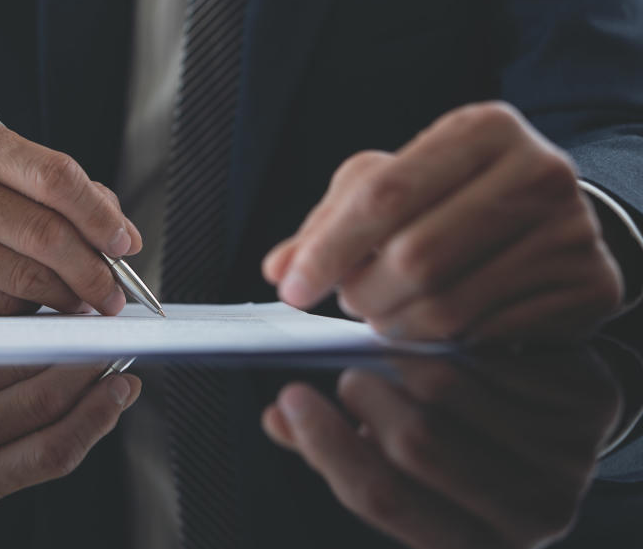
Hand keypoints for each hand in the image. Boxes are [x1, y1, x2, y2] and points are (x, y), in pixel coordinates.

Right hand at [0, 116, 141, 314]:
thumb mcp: (11, 180)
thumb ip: (71, 197)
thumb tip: (122, 240)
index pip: (53, 176)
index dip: (99, 215)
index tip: (127, 244)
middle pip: (43, 232)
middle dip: (93, 269)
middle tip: (116, 292)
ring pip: (23, 278)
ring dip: (67, 297)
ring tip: (85, 301)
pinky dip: (28, 316)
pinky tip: (37, 311)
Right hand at [262, 350, 621, 548]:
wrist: (558, 436)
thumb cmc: (465, 455)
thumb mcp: (405, 471)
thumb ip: (343, 448)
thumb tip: (279, 421)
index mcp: (469, 543)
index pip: (380, 495)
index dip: (326, 443)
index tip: (292, 398)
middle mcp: (527, 516)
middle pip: (415, 440)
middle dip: (365, 394)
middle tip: (351, 373)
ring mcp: (566, 462)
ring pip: (451, 387)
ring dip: (404, 358)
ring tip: (394, 355)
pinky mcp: (588, 405)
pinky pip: (491, 353)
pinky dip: (454, 338)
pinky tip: (446, 340)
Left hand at [263, 102, 622, 342]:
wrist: (553, 214)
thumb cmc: (454, 197)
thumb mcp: (390, 188)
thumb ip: (330, 222)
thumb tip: (279, 268)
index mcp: (480, 129)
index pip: (384, 194)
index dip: (329, 248)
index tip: (292, 289)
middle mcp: (537, 169)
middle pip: (414, 256)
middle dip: (363, 293)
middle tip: (351, 302)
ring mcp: (571, 229)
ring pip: (448, 304)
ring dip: (397, 324)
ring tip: (387, 314)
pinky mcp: (588, 284)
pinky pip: (488, 335)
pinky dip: (446, 343)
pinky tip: (436, 328)